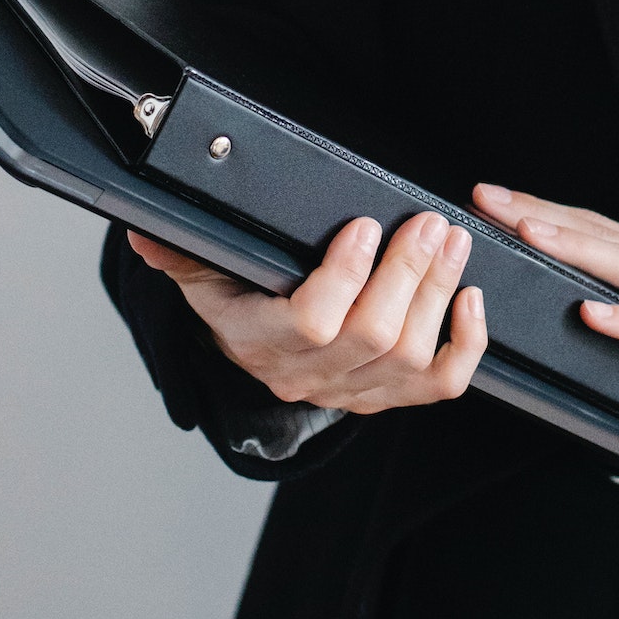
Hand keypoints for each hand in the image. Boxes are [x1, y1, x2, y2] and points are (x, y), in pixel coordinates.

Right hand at [126, 213, 485, 413]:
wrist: (260, 360)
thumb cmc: (241, 306)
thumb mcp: (205, 278)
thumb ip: (182, 254)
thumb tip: (146, 231)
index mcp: (260, 341)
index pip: (310, 322)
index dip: (344, 276)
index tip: (363, 226)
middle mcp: (310, 375)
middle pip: (372, 334)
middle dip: (408, 271)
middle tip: (428, 222)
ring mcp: (356, 391)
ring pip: (410, 353)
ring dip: (438, 292)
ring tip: (452, 241)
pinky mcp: (393, 396)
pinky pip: (441, 384)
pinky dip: (467, 345)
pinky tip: (472, 299)